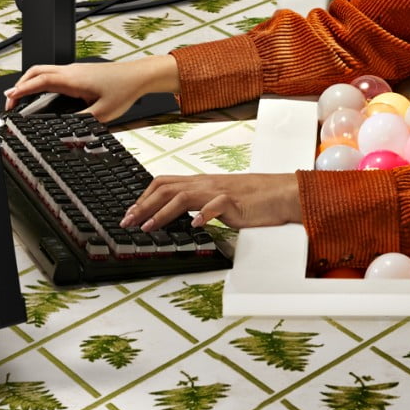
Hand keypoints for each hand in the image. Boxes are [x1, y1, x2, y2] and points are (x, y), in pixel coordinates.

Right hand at [5, 55, 176, 122]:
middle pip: (36, 71)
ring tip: (22, 97)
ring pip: (45, 71)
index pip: (38, 81)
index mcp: (72, 79)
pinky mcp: (80, 72)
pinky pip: (55, 74)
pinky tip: (44, 94)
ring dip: (30, 82)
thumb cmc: (125, 89)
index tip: (9, 100)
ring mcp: (75, 70)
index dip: (20, 90)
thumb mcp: (102, 114)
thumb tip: (66, 137)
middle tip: (11, 100)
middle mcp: (71, 71)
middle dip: (20, 84)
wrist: (139, 76)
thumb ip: (81, 125)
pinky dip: (42, 82)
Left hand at [121, 172, 301, 231]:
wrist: (281, 193)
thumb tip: (183, 217)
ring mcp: (219, 191)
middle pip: (166, 188)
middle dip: (143, 205)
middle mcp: (206, 183)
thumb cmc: (255, 199)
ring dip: (162, 212)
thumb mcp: (221, 200)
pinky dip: (203, 215)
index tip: (131, 213)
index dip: (144, 197)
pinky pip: (215, 206)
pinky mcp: (234, 201)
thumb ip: (202, 205)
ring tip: (149, 227)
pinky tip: (195, 225)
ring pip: (182, 196)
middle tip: (128, 221)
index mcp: (202, 183)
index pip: (164, 184)